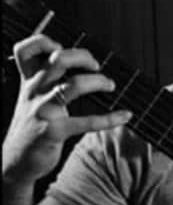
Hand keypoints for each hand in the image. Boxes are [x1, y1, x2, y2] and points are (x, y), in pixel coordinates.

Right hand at [2, 34, 131, 185]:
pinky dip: (111, 118)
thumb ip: (47, 78)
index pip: (26, 50)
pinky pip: (87, 122)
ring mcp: (44, 111)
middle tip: (96, 66)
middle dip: (83, 57)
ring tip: (110, 85)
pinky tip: (125, 116)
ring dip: (99, 81)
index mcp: (30, 81)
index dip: (44, 41)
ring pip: (74, 85)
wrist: (15, 162)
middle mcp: (35, 91)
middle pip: (59, 59)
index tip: (63, 47)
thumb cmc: (32, 125)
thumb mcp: (31, 97)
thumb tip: (79, 60)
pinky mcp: (54, 131)